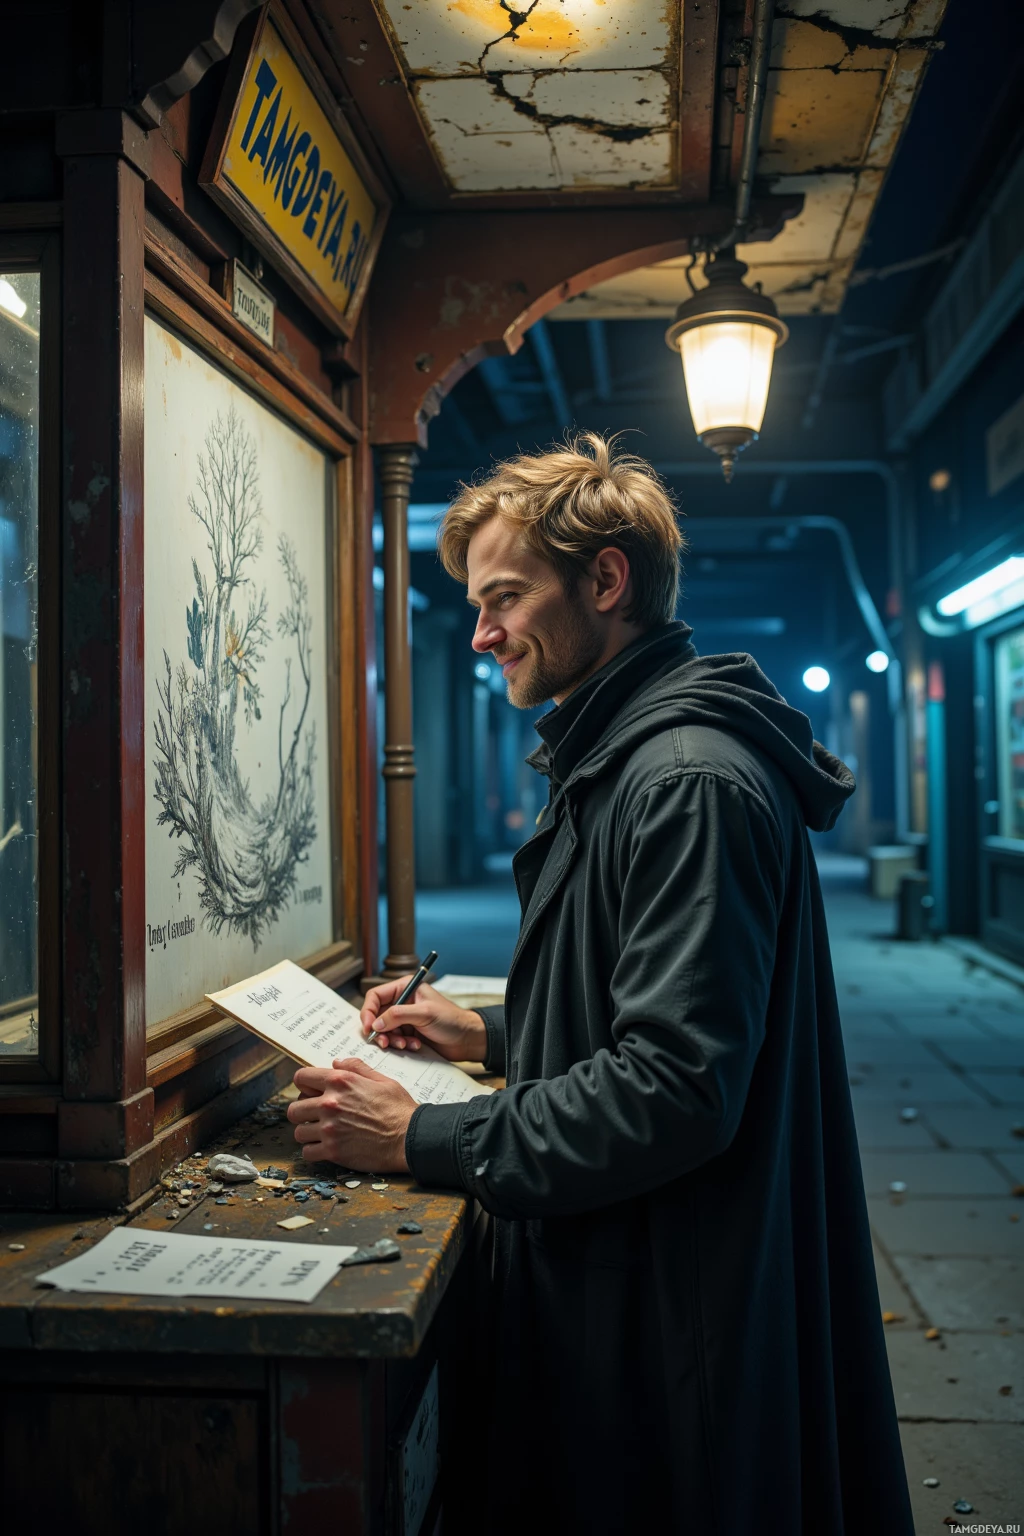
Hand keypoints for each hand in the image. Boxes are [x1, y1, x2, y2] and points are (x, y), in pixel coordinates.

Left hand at [287, 1058, 415, 1170]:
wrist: (410, 1138)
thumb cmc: (399, 1109)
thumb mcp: (381, 1080)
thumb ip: (356, 1068)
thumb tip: (336, 1063)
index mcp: (340, 1082)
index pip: (301, 1078)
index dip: (304, 1084)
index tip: (311, 1092)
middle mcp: (330, 1103)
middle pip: (294, 1108)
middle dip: (303, 1111)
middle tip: (315, 1116)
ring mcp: (330, 1129)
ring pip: (299, 1131)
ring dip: (308, 1132)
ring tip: (321, 1133)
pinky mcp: (333, 1151)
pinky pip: (307, 1152)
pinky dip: (314, 1151)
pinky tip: (325, 1147)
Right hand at [360, 977, 487, 1062]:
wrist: (466, 1039)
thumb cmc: (451, 1020)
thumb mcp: (425, 1013)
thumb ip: (398, 1015)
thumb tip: (375, 1023)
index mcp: (405, 988)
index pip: (375, 996)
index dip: (368, 1011)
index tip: (368, 1027)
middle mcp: (402, 1002)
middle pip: (376, 1015)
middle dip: (380, 1030)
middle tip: (384, 1042)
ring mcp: (404, 1019)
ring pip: (384, 1030)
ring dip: (392, 1040)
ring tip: (405, 1044)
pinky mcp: (407, 1033)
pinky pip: (393, 1040)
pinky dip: (400, 1045)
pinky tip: (414, 1046)